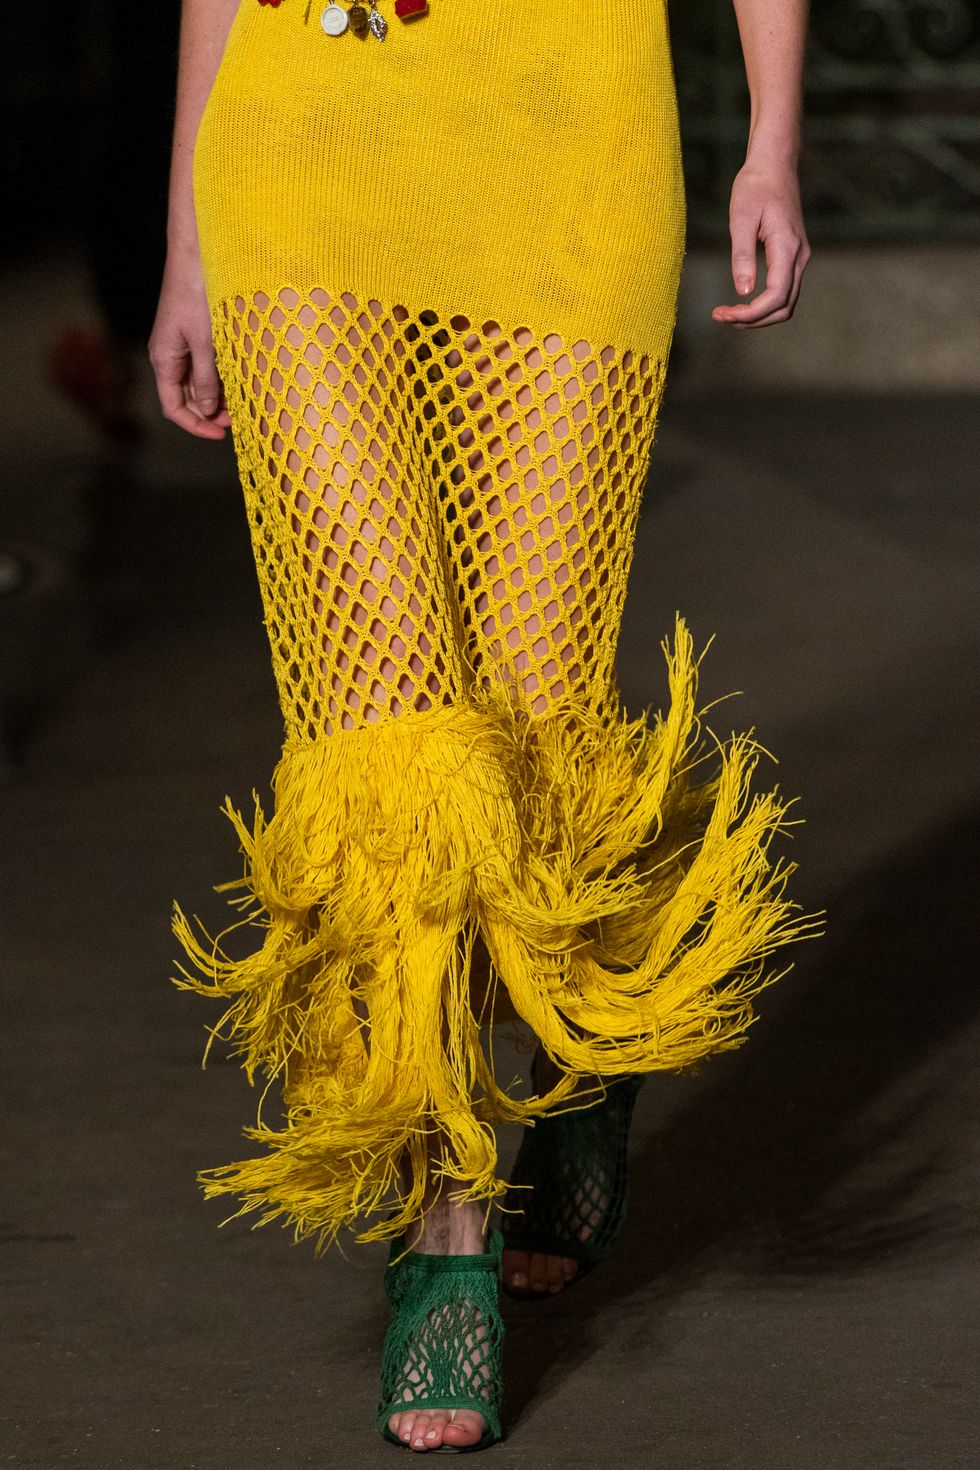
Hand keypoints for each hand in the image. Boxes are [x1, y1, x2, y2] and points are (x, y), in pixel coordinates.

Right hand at [148, 251, 231, 437]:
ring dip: (217, 397)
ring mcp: (180, 345)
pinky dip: (220, 378)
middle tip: (239, 420)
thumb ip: (207, 378)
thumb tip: (208, 409)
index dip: (196, 425)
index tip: (221, 435)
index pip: (173, 407)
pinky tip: (239, 381)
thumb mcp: (206, 341)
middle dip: (210, 413)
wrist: (196, 253)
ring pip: (197, 383)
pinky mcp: (193, 334)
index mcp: (164, 359)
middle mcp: (169, 355)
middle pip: (186, 398)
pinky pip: (204, 366)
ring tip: (243, 403)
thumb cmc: (197, 292)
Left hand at [712, 155, 810, 328]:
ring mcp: (799, 257)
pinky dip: (765, 304)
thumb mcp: (741, 218)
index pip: (776, 296)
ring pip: (786, 303)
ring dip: (759, 316)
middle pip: (784, 307)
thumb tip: (743, 291)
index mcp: (788, 247)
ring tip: (730, 314)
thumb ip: (742, 255)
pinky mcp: (793, 256)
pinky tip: (742, 301)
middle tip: (722, 317)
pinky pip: (784, 291)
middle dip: (754, 319)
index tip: (723, 313)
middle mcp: (800, 256)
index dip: (751, 313)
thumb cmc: (755, 186)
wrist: (775, 164)